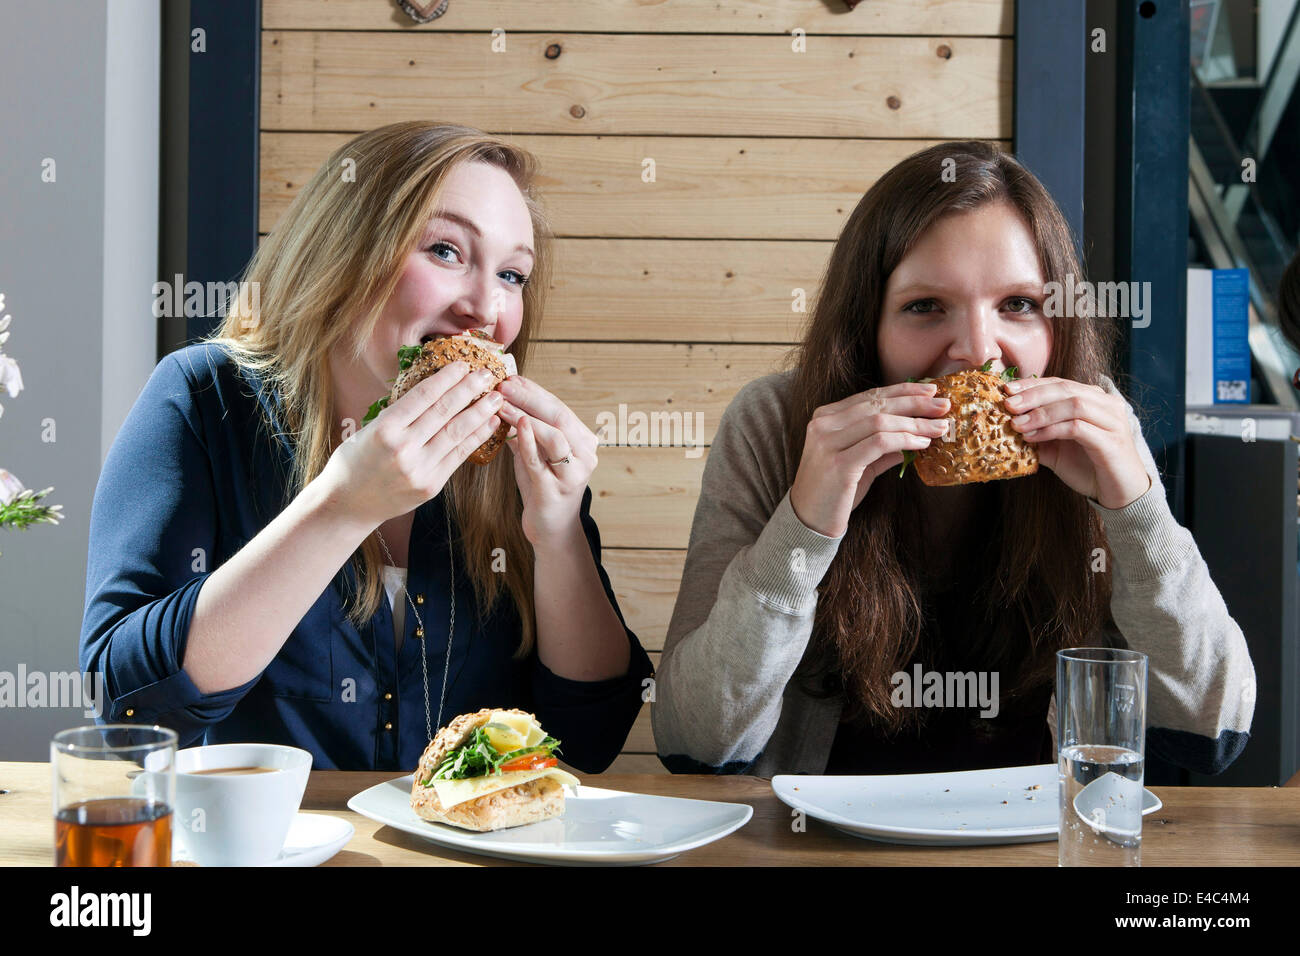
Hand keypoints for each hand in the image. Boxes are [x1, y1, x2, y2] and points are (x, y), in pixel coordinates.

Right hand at [318, 361, 503, 527]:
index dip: (446, 378)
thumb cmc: (355, 461)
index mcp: (384, 429)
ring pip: (456, 433)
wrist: (349, 503)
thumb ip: (399, 414)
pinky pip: (459, 455)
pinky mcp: (431, 485)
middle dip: (469, 390)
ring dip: (480, 412)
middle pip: (444, 411)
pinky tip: (489, 424)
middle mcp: (403, 448)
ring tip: (496, 398)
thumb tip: (435, 389)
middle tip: (487, 374)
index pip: (423, 396)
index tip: (462, 364)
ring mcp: (419, 469)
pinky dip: (476, 437)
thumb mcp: (369, 430)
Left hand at [495, 375, 598, 545]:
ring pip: (554, 435)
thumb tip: (504, 399)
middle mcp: (585, 455)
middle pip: (559, 416)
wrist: (551, 529)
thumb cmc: (542, 488)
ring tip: (502, 402)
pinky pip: (540, 461)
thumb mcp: (535, 454)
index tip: (512, 378)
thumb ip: (526, 431)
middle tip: (505, 385)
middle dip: (530, 398)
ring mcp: (573, 473)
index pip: (559, 408)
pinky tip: (514, 425)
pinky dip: (528, 440)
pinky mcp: (556, 490)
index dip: (535, 391)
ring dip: (526, 415)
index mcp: (583, 441)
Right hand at [789, 382, 950, 536]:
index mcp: (826, 417)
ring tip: (939, 428)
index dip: (903, 391)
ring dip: (915, 423)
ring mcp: (828, 443)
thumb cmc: (834, 493)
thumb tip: (917, 434)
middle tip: (944, 406)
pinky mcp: (839, 464)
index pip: (871, 396)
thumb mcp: (861, 463)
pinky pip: (879, 443)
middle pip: (878, 404)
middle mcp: (823, 425)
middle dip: (915, 403)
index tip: (931, 392)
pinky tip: (922, 443)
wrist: (809, 522)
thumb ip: (883, 446)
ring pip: (880, 421)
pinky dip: (904, 440)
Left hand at [1002, 376, 1151, 508]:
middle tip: (1008, 405)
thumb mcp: (1057, 449)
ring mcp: (1113, 422)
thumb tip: (1008, 424)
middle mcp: (1107, 405)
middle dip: (1033, 395)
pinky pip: (1077, 428)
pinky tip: (1032, 438)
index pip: (1060, 383)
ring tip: (1017, 424)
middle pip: (1066, 389)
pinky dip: (1051, 430)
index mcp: (1095, 400)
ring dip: (1040, 413)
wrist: (1119, 495)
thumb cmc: (1089, 468)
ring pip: (1073, 405)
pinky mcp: (1112, 441)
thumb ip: (1038, 434)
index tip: (1006, 389)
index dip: (1032, 384)